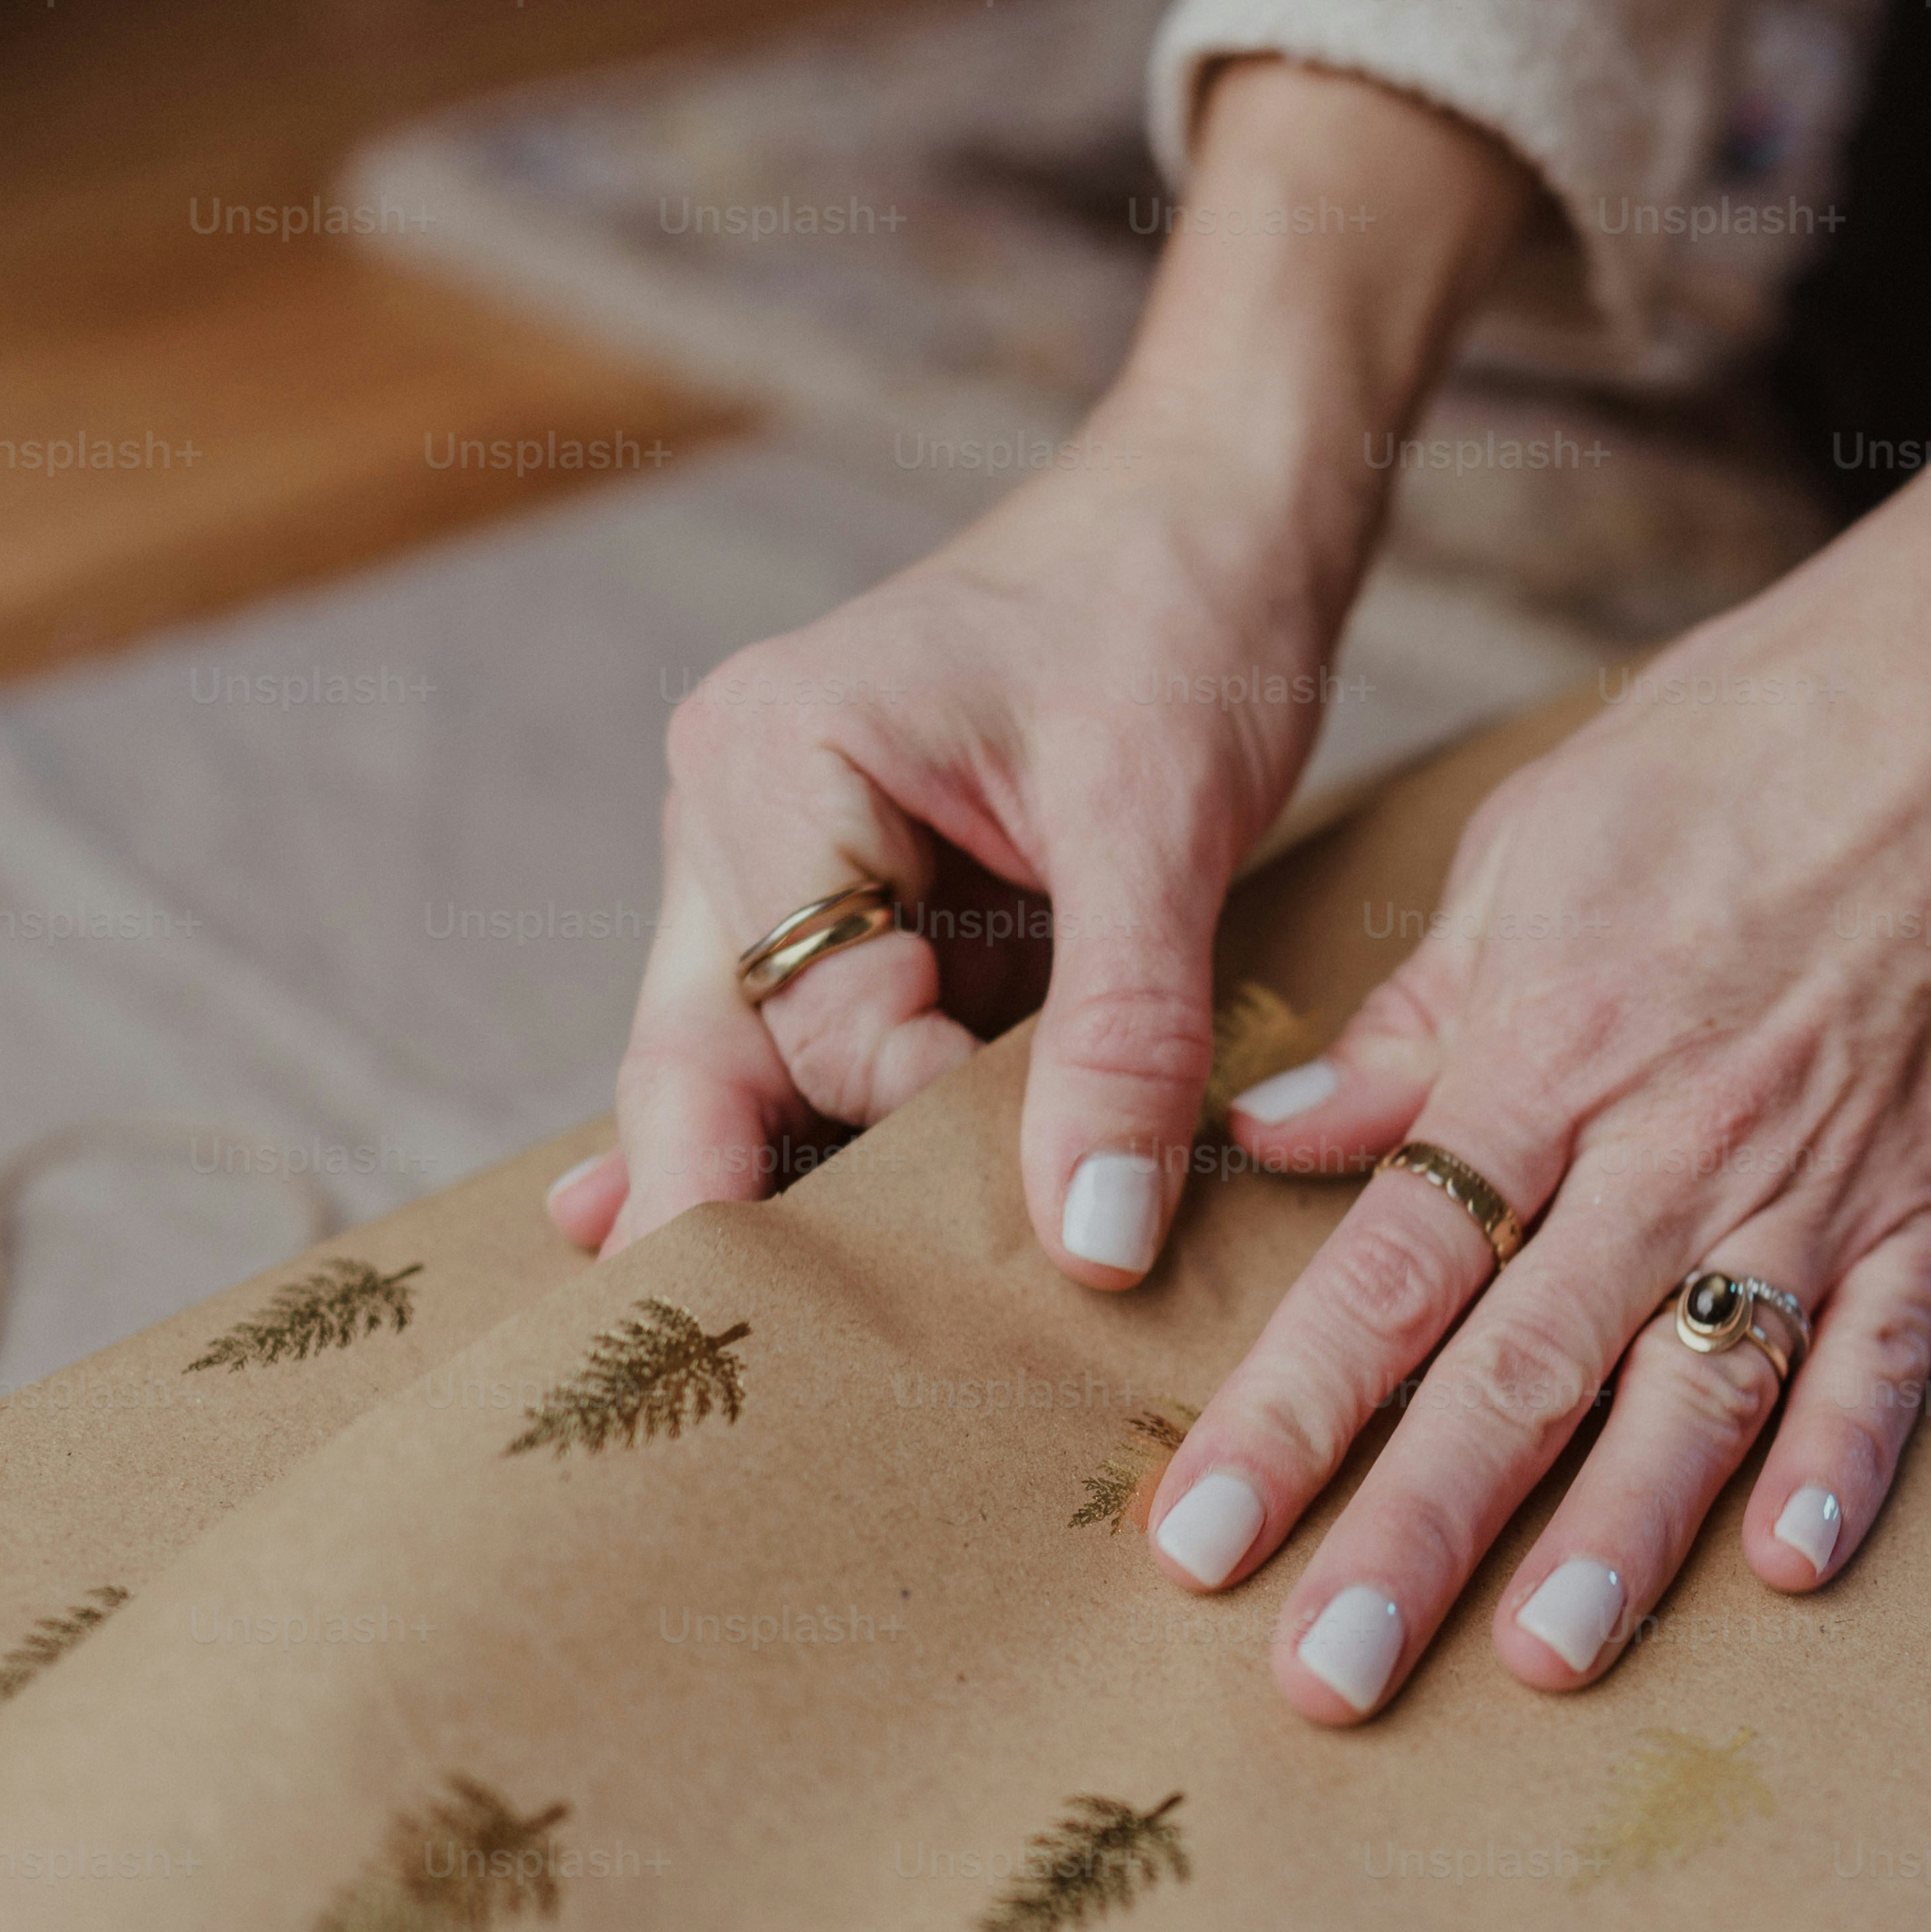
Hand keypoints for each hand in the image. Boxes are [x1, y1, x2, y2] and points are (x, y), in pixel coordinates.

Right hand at [558, 63, 1530, 1271]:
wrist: (1226, 506)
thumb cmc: (1184, 612)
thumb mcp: (1167, 820)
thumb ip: (1124, 1029)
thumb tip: (1089, 1239)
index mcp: (768, 765)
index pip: (803, 1029)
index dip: (906, 1142)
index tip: (1005, 1243)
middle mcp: (735, 818)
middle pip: (704, 1074)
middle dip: (733, 1227)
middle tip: (728, 1424)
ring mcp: (783, 865)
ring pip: (757, 1082)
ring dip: (803, 1202)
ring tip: (789, 1388)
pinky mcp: (864, 908)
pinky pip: (837, 1060)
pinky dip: (857, 1154)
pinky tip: (808, 1279)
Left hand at [1133, 277, 1930, 1718]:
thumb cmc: (1738, 748)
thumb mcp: (1531, 847)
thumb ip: (1410, 1022)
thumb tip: (1271, 1140)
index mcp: (1545, 1048)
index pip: (1384, 1270)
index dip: (1287, 1416)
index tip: (1197, 1541)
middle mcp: (1669, 1139)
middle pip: (1515, 1366)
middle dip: (1411, 1529)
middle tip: (1325, 1677)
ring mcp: (1816, 1180)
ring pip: (1692, 1390)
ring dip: (1614, 1541)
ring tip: (1534, 1666)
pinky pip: (1888, 1353)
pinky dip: (1846, 1461)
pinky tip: (1795, 1570)